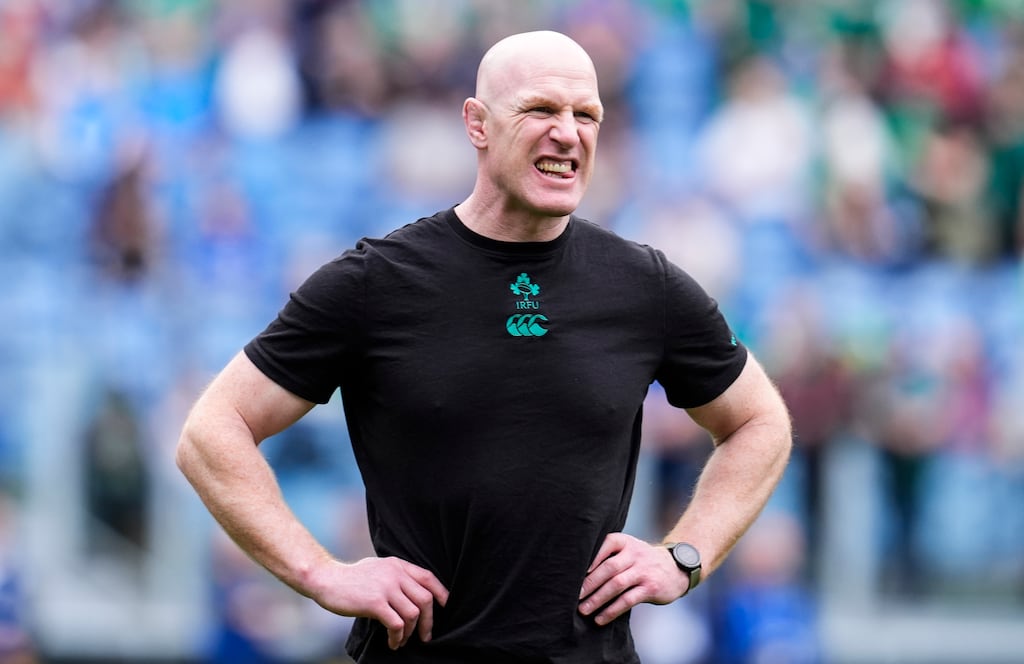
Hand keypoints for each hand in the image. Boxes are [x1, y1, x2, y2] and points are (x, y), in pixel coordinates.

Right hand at [308, 556, 448, 649]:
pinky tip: (393, 642)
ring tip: (402, 640)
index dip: (441, 593)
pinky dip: (398, 637)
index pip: (428, 577)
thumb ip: (396, 575)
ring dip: (411, 632)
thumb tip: (413, 591)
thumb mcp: (378, 567)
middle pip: (425, 599)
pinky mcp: (375, 603)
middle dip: (428, 621)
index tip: (444, 607)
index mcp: (397, 565)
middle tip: (425, 635)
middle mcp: (395, 574)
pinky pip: (397, 624)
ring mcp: (386, 588)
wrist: (326, 579)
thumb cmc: (351, 578)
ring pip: (413, 614)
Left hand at [578, 532, 688, 625]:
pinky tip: (600, 619)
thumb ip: (609, 555)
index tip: (574, 571)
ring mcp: (644, 571)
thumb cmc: (642, 560)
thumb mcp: (629, 549)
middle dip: (589, 583)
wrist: (676, 568)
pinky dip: (611, 610)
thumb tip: (577, 573)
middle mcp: (635, 554)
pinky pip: (627, 600)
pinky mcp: (650, 588)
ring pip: (616, 585)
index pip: (606, 544)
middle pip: (608, 568)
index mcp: (626, 542)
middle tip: (573, 596)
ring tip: (583, 610)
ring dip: (597, 599)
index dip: (590, 557)